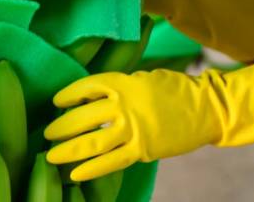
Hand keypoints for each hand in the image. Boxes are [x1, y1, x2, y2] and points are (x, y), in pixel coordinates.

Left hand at [44, 68, 220, 180]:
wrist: (207, 108)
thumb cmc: (178, 90)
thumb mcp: (147, 78)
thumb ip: (123, 86)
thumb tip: (97, 97)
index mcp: (125, 82)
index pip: (88, 86)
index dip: (69, 95)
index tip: (57, 102)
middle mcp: (124, 105)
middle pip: (83, 117)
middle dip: (61, 127)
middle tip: (47, 134)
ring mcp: (133, 129)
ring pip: (91, 141)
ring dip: (68, 150)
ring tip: (51, 155)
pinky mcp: (142, 149)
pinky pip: (110, 162)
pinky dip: (91, 169)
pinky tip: (75, 175)